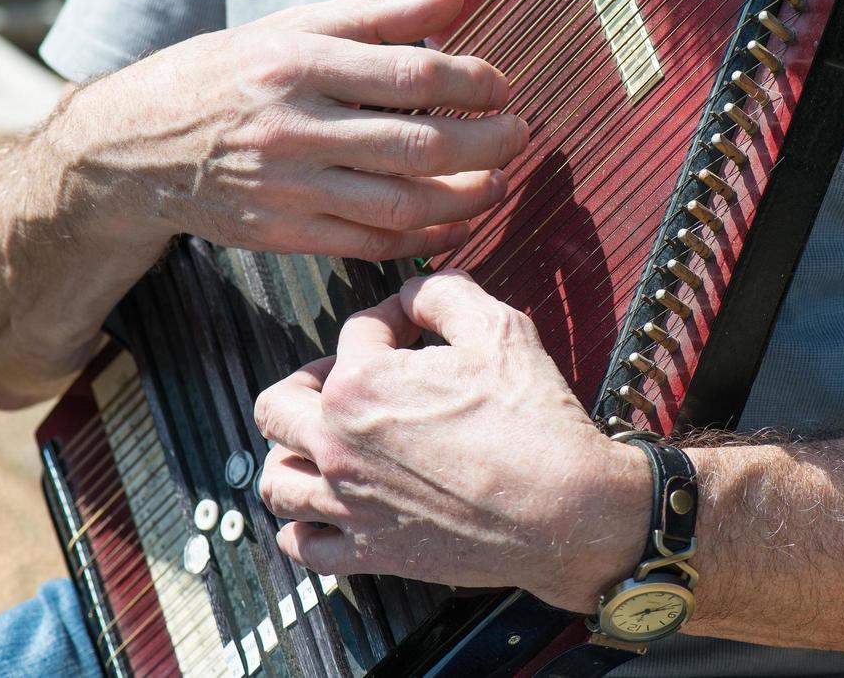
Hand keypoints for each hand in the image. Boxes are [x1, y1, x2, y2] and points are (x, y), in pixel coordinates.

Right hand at [52, 0, 527, 258]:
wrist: (133, 150)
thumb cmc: (224, 76)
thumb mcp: (288, 27)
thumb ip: (373, 14)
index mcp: (297, 62)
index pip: (411, 71)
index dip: (473, 80)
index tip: (502, 84)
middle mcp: (293, 126)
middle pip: (417, 142)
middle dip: (485, 142)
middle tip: (520, 135)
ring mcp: (286, 186)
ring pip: (400, 202)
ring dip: (465, 196)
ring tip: (499, 181)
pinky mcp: (282, 233)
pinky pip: (370, 243)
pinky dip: (423, 238)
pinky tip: (455, 222)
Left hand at [252, 270, 650, 611]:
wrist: (567, 509)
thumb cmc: (535, 422)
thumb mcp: (498, 328)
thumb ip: (444, 293)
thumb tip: (415, 291)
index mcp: (362, 385)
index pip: (354, 332)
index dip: (389, 319)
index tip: (413, 326)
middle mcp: (339, 446)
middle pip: (279, 405)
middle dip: (310, 380)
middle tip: (345, 378)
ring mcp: (349, 504)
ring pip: (275, 480)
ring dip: (291, 452)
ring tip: (321, 441)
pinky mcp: (370, 552)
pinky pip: (304, 545)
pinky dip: (305, 526)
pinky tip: (330, 506)